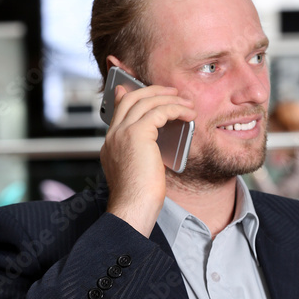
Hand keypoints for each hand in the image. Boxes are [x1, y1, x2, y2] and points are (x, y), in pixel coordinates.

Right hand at [101, 83, 193, 236]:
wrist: (132, 208)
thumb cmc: (138, 199)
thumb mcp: (139, 172)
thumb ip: (143, 154)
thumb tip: (154, 145)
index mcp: (111, 144)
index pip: (119, 110)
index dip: (132, 96)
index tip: (145, 91)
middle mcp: (113, 134)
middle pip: (132, 98)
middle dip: (154, 91)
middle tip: (172, 92)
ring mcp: (123, 132)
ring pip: (146, 101)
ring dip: (170, 99)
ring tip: (186, 103)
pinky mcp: (138, 134)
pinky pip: (159, 111)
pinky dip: (175, 109)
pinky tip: (187, 114)